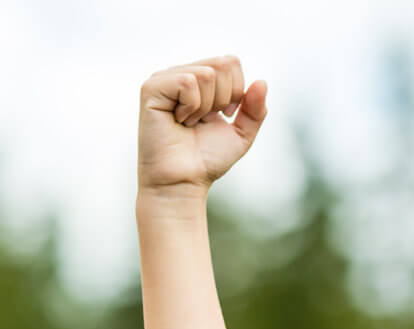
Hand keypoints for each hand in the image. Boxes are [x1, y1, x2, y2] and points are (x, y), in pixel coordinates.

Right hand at [138, 55, 267, 200]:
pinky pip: (187, 82)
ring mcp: (164, 79)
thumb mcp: (241, 134)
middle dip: (223, 98)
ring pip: (206, 74)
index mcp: (200, 81)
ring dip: (205, 107)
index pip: (230, 62)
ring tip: (188, 123)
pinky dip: (191, 107)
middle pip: (222, 63)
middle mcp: (181, 75)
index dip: (236, 91)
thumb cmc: (206, 161)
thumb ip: (256, 109)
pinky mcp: (151, 88)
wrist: (182, 182)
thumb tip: (262, 81)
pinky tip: (178, 121)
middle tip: (203, 120)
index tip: (221, 116)